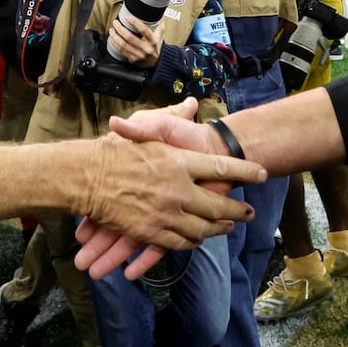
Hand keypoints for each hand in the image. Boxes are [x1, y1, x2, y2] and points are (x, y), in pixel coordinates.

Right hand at [75, 99, 232, 278]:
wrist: (85, 177)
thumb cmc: (115, 151)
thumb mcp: (146, 129)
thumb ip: (171, 118)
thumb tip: (191, 104)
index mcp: (179, 162)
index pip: (222, 167)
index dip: (245, 172)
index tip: (263, 174)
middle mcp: (178, 190)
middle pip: (218, 206)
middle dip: (237, 211)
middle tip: (249, 213)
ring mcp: (166, 214)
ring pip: (203, 228)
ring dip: (219, 229)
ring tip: (229, 227)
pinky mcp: (151, 232)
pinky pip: (180, 242)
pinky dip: (193, 242)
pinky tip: (199, 239)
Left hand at [106, 13, 161, 66]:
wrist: (156, 62)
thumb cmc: (156, 46)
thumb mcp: (160, 35)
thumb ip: (159, 23)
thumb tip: (158, 12)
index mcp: (153, 40)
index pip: (144, 30)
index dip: (135, 23)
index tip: (127, 17)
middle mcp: (145, 48)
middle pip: (129, 37)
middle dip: (120, 29)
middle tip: (115, 23)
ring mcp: (138, 54)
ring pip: (123, 45)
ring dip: (115, 36)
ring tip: (112, 30)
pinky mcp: (132, 59)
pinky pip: (121, 51)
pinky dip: (114, 44)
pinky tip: (112, 38)